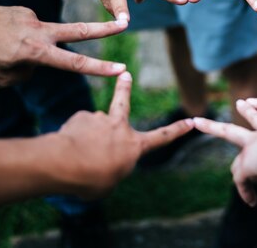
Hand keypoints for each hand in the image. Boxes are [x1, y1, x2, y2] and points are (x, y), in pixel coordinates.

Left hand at [0, 4, 126, 87]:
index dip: (100, 69)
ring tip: (0, 48)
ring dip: (29, 49)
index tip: (121, 69)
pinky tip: (1, 38)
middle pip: (79, 31)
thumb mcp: (1, 79)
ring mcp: (32, 17)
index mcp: (34, 52)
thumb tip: (37, 64)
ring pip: (43, 40)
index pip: (75, 63)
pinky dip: (19, 39)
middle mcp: (39, 32)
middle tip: (124, 23)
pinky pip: (29, 32)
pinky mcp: (24, 10)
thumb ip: (27, 74)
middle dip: (104, 28)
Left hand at [56, 72, 193, 198]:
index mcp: (134, 146)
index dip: (178, 130)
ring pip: (94, 127)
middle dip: (125, 87)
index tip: (190, 121)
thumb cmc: (90, 179)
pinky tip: (66, 147)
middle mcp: (120, 127)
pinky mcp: (81, 116)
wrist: (65, 164)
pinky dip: (72, 137)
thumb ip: (111, 166)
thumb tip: (102, 155)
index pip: (161, 137)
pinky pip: (77, 129)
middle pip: (124, 102)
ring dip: (86, 136)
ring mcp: (100, 119)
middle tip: (125, 74)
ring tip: (76, 152)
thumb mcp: (109, 182)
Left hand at [194, 101, 256, 205]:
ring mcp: (252, 146)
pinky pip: (241, 180)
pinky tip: (252, 201)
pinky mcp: (248, 163)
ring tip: (199, 122)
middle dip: (223, 120)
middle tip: (213, 111)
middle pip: (237, 126)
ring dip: (212, 127)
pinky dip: (246, 192)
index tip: (246, 105)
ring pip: (227, 134)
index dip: (255, 114)